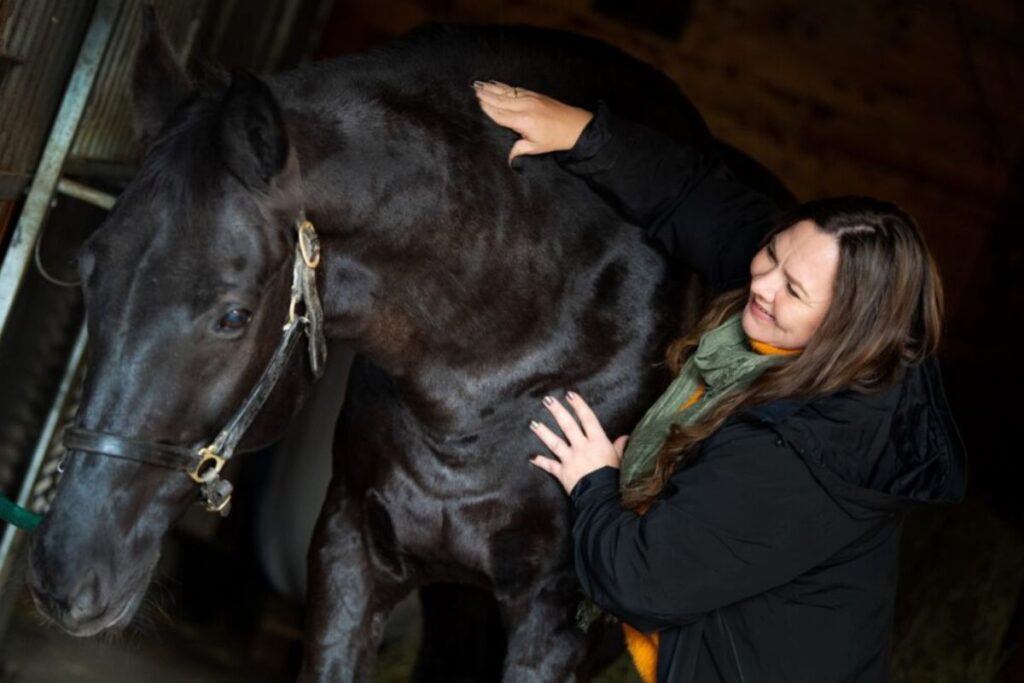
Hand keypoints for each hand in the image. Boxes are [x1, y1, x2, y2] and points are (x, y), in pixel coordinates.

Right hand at [473, 81, 593, 163]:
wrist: (575, 126)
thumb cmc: (555, 138)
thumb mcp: (536, 148)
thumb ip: (519, 150)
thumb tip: (507, 158)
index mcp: (524, 121)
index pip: (500, 114)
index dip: (487, 108)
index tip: (476, 103)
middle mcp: (525, 107)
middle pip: (500, 100)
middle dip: (486, 95)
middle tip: (472, 90)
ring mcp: (530, 99)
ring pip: (507, 92)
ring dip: (492, 88)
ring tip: (479, 84)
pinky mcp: (534, 95)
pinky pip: (516, 89)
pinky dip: (504, 86)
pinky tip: (496, 83)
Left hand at [529, 391, 628, 494]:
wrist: (602, 497)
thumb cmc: (614, 478)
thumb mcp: (620, 460)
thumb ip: (619, 447)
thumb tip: (625, 437)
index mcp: (598, 442)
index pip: (587, 419)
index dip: (578, 405)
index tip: (570, 394)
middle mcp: (582, 447)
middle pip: (568, 425)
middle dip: (557, 411)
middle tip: (547, 400)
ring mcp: (570, 459)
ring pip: (555, 442)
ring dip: (543, 432)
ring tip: (533, 423)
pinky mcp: (563, 473)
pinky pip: (550, 466)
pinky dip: (541, 462)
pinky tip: (532, 457)